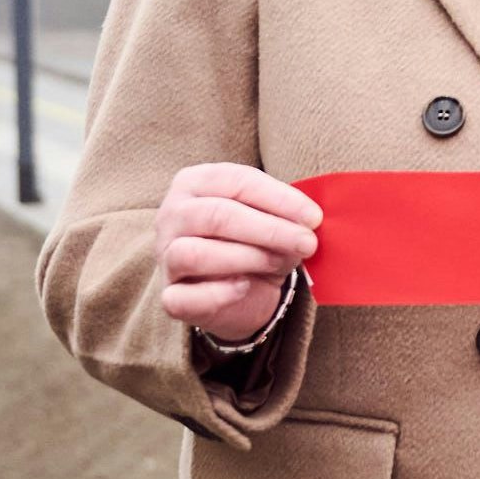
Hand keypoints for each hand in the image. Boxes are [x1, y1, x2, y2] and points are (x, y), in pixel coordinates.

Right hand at [155, 162, 319, 345]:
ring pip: (194, 253)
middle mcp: (171, 215)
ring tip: (280, 262)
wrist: (242, 294)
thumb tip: (308, 221)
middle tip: (307, 243)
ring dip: (247, 257)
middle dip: (270, 229)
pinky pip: (183, 297)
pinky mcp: (170, 297)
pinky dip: (219, 293)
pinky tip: (245, 286)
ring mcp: (165, 257)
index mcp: (195, 182)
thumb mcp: (274, 222)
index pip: (235, 181)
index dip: (278, 198)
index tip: (313, 217)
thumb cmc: (257, 244)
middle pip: (216, 215)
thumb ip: (286, 216)